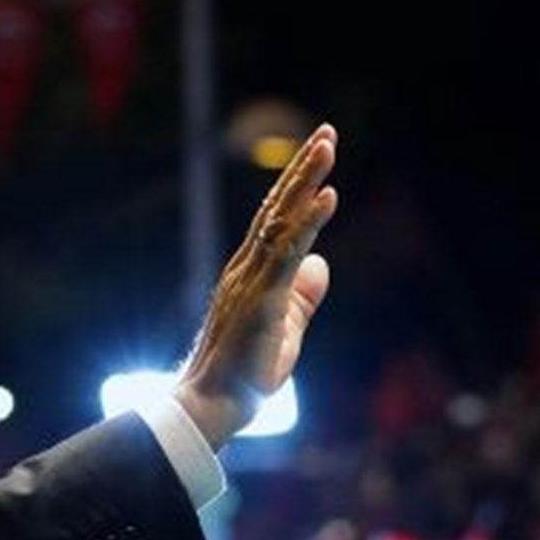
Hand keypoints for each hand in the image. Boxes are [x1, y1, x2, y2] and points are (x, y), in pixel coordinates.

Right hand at [175, 125, 339, 447]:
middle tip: (327, 132)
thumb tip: (322, 264)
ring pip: (281, 221)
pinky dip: (308, 224)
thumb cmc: (243, 375)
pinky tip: (327, 198)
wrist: (213, 407)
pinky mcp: (260, 301)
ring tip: (327, 147)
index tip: (319, 155)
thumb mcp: (285, 330)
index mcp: (250, 274)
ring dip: (305, 182)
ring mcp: (250, 282)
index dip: (299, 187)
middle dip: (303, 168)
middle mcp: (246, 268)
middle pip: (277, 208)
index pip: (277, 221)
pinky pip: (286, 254)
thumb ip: (302, 298)